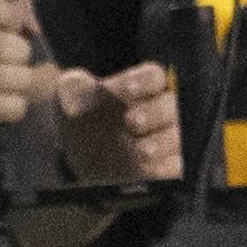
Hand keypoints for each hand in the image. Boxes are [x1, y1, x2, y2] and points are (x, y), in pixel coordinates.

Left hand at [56, 60, 181, 184]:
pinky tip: (146, 169)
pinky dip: (164, 168)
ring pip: (176, 137)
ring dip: (162, 142)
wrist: (81, 152)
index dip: (144, 81)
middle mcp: (158, 110)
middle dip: (155, 113)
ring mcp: (163, 138)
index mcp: (141, 86)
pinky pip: (174, 166)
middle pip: (170, 106)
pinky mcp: (164, 165)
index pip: (153, 77)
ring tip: (142, 150)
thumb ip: (73, 88)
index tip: (126, 89)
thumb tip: (74, 84)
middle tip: (132, 121)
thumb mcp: (70, 99)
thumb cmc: (83, 115)